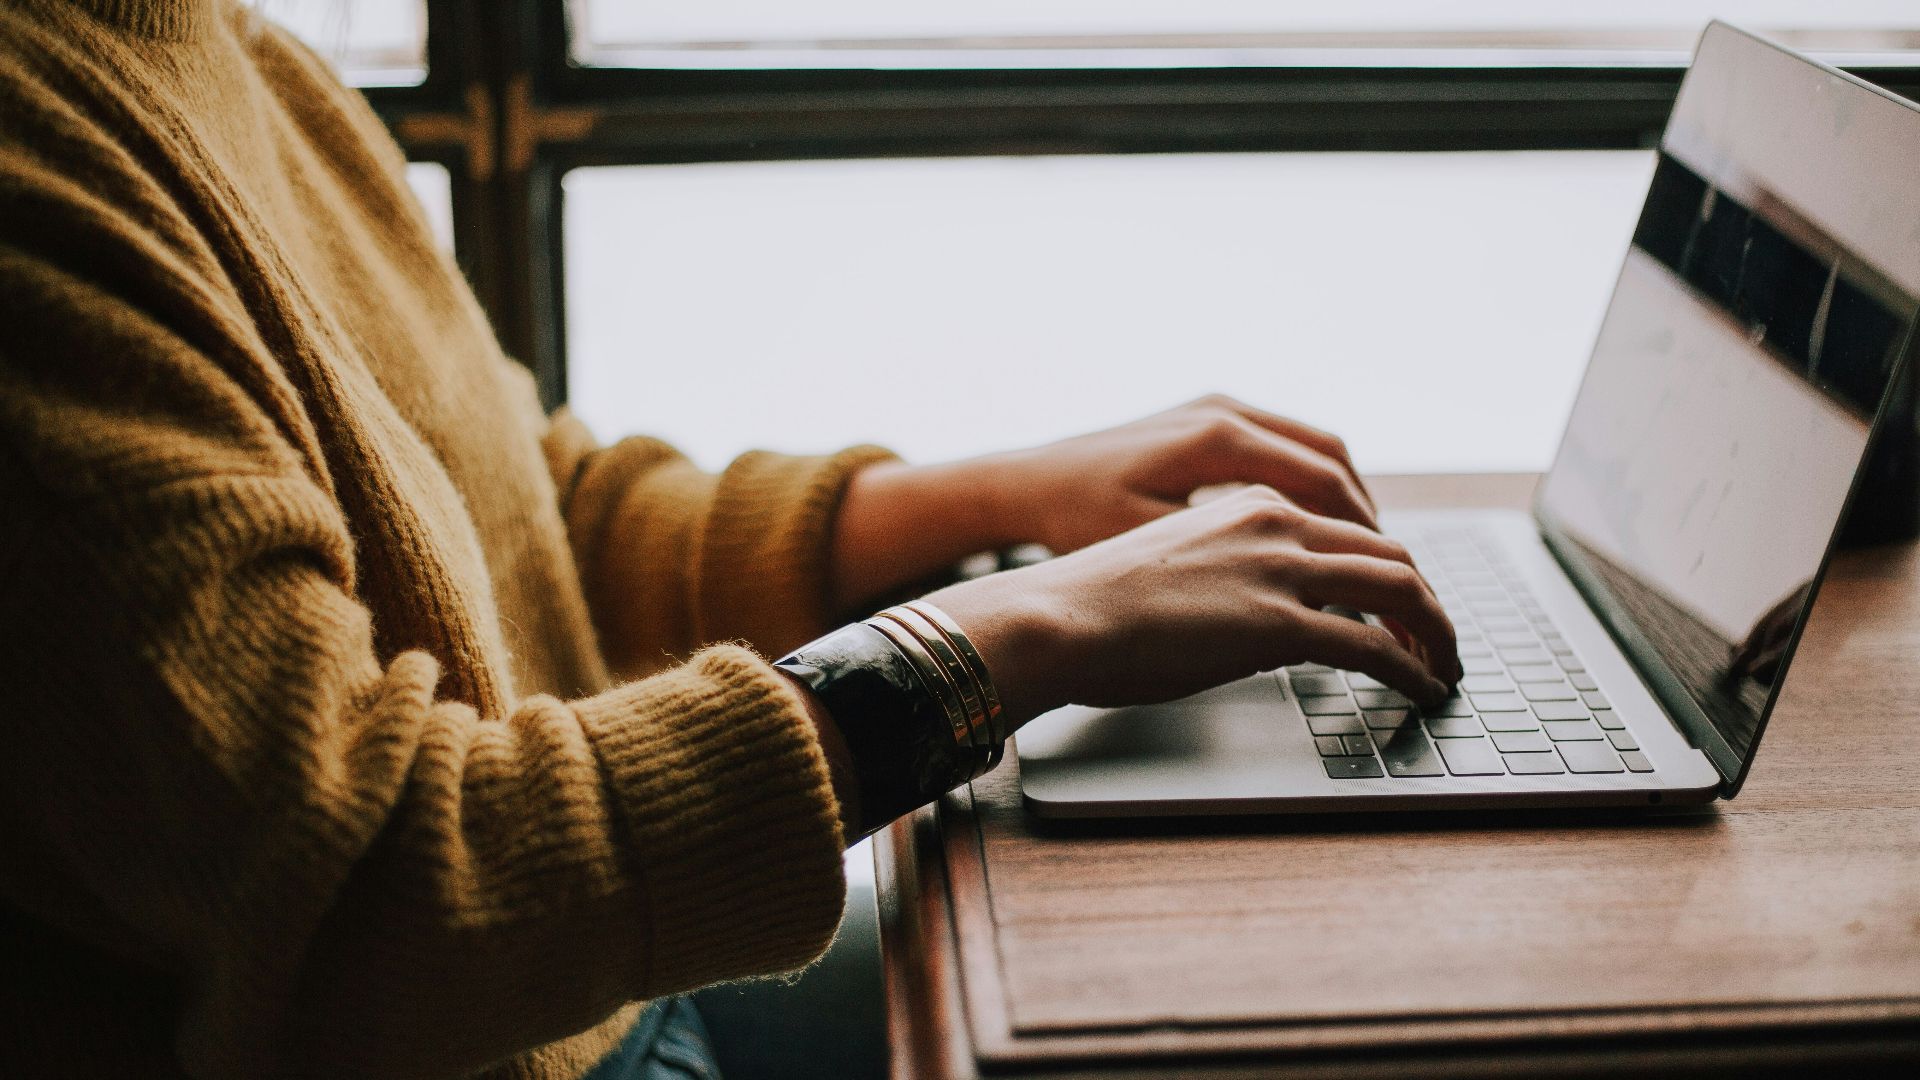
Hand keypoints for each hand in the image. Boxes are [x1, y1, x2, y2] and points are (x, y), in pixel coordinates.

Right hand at [923, 485, 1460, 728]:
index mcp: (1250, 504)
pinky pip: (1375, 646)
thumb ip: (1228, 576)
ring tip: (1444, 668)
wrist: (1057, 616)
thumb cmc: (1092, 603)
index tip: (1400, 606)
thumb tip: (1254, 620)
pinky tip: (1422, 690)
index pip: (1347, 529)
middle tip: (1439, 640)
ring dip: (1436, 633)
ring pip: (1401, 589)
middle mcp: (1276, 523)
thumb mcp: (1174, 566)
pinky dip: (1413, 669)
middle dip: (1427, 601)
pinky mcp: (1280, 624)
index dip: (1387, 570)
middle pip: (1390, 553)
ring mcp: (1281, 570)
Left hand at [986, 394, 1377, 554]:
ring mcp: (1216, 408)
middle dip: (1367, 518)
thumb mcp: (1152, 548)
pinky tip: (1314, 528)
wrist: (1024, 484)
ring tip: (1365, 554)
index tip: (1388, 578)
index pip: (1324, 482)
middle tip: (1393, 572)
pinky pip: (1283, 445)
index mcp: (1218, 439)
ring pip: (1313, 448)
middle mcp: (1225, 411)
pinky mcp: (1205, 418)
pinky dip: (1311, 484)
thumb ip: (1230, 564)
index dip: (1364, 536)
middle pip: (1332, 459)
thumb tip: (1305, 596)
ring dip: (1344, 499)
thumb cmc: (1075, 521)